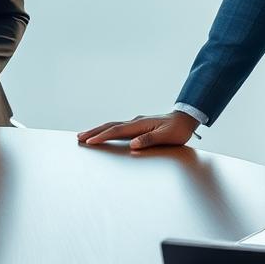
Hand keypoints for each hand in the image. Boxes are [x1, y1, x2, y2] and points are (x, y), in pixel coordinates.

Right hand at [78, 110, 198, 151]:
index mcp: (140, 124)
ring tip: (86, 135)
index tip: (91, 141)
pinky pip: (118, 128)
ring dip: (98, 130)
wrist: (185, 119)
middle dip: (94, 132)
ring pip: (112, 126)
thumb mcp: (166, 137)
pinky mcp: (137, 125)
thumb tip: (132, 144)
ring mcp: (135, 123)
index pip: (117, 130)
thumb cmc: (177, 130)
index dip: (103, 136)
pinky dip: (107, 130)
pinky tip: (104, 134)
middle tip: (79, 137)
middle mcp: (135, 122)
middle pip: (110, 126)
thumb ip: (149, 140)